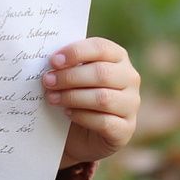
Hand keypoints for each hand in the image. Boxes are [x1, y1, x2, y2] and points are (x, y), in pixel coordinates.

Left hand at [42, 37, 140, 168]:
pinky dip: (82, 116)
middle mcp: (130, 78)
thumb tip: (49, 61)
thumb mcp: (73, 74)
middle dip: (70, 77)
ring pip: (103, 98)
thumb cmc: (76, 92)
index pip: (101, 48)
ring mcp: (131, 104)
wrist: (83, 131)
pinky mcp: (126, 128)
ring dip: (72, 97)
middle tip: (47, 81)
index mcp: (118, 57)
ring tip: (52, 98)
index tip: (53, 61)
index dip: (76, 52)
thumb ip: (67, 64)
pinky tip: (67, 113)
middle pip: (102, 73)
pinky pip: (105, 122)